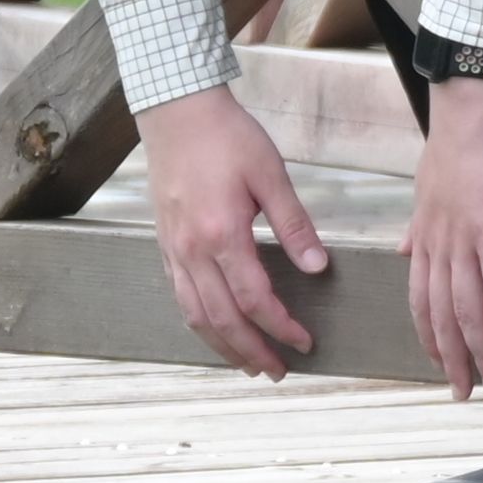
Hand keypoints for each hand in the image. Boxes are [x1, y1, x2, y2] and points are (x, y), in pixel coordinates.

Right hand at [140, 89, 322, 376]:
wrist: (177, 112)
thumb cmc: (228, 137)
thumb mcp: (271, 175)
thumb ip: (295, 224)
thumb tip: (318, 266)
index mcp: (223, 234)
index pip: (255, 299)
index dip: (281, 326)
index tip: (304, 341)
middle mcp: (192, 250)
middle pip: (221, 319)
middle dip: (252, 351)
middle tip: (279, 370)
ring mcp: (173, 249)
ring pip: (194, 315)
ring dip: (222, 346)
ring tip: (249, 363)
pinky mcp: (164, 244)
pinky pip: (180, 296)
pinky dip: (199, 322)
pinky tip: (216, 329)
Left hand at [408, 78, 482, 396]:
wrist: (471, 108)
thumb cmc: (459, 143)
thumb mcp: (427, 189)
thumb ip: (418, 226)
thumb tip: (403, 250)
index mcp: (423, 239)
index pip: (421, 301)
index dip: (431, 338)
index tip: (442, 366)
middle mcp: (436, 246)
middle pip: (442, 316)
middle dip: (454, 360)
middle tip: (468, 392)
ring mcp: (462, 240)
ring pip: (468, 309)